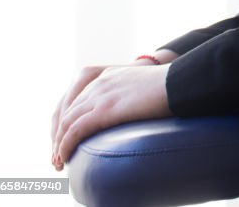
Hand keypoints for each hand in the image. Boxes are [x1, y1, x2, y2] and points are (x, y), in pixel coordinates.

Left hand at [51, 63, 170, 170]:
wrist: (181, 81)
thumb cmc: (172, 86)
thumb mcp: (143, 87)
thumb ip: (130, 96)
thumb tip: (133, 112)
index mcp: (107, 76)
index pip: (74, 100)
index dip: (65, 122)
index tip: (65, 139)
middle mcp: (99, 83)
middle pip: (66, 111)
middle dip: (58, 135)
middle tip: (57, 155)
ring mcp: (100, 95)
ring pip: (66, 123)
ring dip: (58, 144)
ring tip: (58, 162)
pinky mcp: (104, 109)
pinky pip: (75, 130)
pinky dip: (65, 145)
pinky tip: (64, 157)